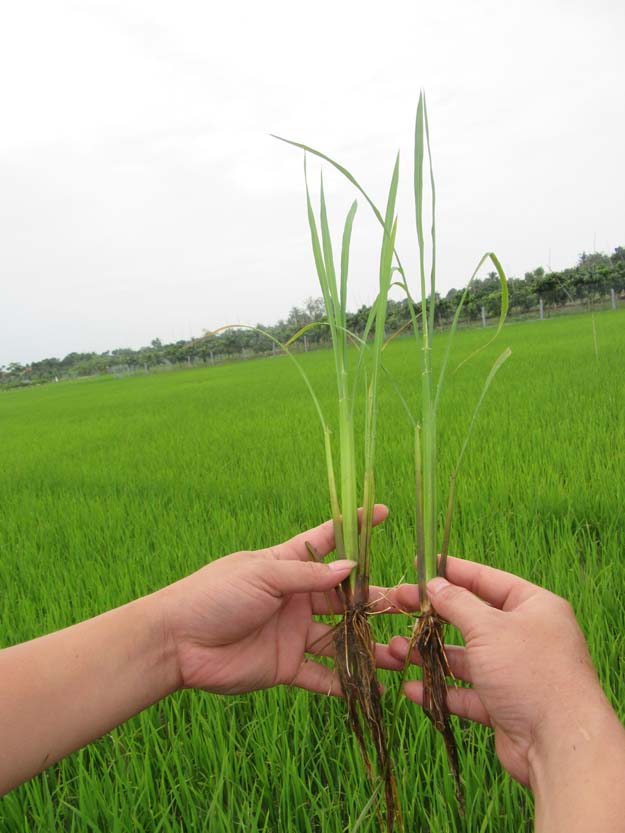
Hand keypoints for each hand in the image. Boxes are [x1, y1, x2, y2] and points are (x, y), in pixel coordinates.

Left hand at [161, 505, 404, 696]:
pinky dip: (343, 683)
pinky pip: (320, 676)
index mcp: (287, 566)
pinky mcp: (285, 666)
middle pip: (344, 597)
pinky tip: (369, 690)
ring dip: (367, 645)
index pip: (328, 541)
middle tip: (410, 605)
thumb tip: (353, 567)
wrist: (177, 641)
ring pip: (339, 638)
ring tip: (398, 652)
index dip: (355, 528)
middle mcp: (295, 598)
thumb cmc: (214, 594)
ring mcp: (292, 633)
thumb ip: (307, 575)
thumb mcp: (262, 574)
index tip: (384, 512)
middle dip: (375, 599)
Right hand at [389, 557, 610, 785]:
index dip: (453, 571)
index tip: (420, 565)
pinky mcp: (505, 706)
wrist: (560, 744)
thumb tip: (435, 584)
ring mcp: (515, 672)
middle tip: (397, 606)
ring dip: (431, 654)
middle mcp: (526, 636)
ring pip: (466, 658)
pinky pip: (467, 692)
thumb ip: (457, 603)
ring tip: (396, 650)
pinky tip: (412, 689)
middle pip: (472, 619)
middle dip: (433, 616)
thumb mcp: (488, 627)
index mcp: (533, 607)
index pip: (487, 579)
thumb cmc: (529, 671)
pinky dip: (441, 690)